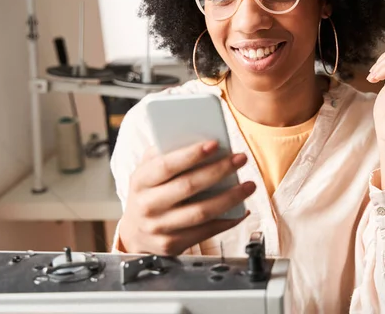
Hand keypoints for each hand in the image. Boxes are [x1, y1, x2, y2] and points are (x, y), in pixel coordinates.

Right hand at [118, 141, 255, 254]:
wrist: (135, 233)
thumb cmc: (148, 193)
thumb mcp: (147, 171)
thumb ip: (166, 153)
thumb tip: (199, 138)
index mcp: (140, 181)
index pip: (166, 165)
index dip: (191, 155)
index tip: (215, 144)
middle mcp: (147, 205)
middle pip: (188, 187)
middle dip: (218, 171)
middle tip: (240, 159)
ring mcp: (159, 228)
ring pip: (201, 212)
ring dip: (230, 198)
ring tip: (249, 185)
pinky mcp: (172, 245)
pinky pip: (206, 231)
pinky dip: (227, 220)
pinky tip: (241, 209)